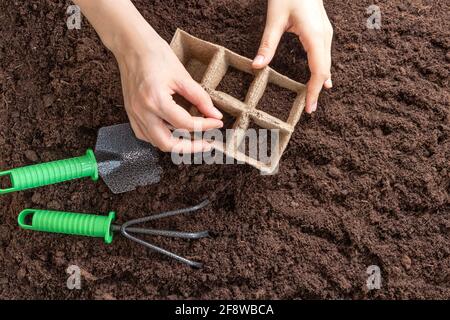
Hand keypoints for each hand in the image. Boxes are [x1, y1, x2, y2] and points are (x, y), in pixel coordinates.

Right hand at [114, 31, 222, 152]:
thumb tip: (215, 114)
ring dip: (176, 144)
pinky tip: (173, 133)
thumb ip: (200, 98)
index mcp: (156, 100)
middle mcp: (142, 112)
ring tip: (193, 139)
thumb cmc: (155, 55)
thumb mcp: (182, 75)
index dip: (205, 126)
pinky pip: (146, 135)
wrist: (131, 46)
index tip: (217, 122)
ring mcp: (134, 114)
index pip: (185, 124)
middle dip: (190, 147)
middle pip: (167, 144)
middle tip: (206, 143)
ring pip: (156, 143)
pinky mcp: (131, 114)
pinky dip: (161, 138)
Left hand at [252, 0, 332, 113]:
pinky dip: (322, 70)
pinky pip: (325, 56)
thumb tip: (257, 67)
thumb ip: (267, 43)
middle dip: (317, 90)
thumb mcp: (275, 18)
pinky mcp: (322, 30)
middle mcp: (324, 36)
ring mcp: (326, 33)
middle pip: (324, 70)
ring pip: (326, 63)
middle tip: (309, 110)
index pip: (318, 71)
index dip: (314, 91)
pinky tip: (322, 80)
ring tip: (313, 99)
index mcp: (315, 36)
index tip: (309, 108)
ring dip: (320, 82)